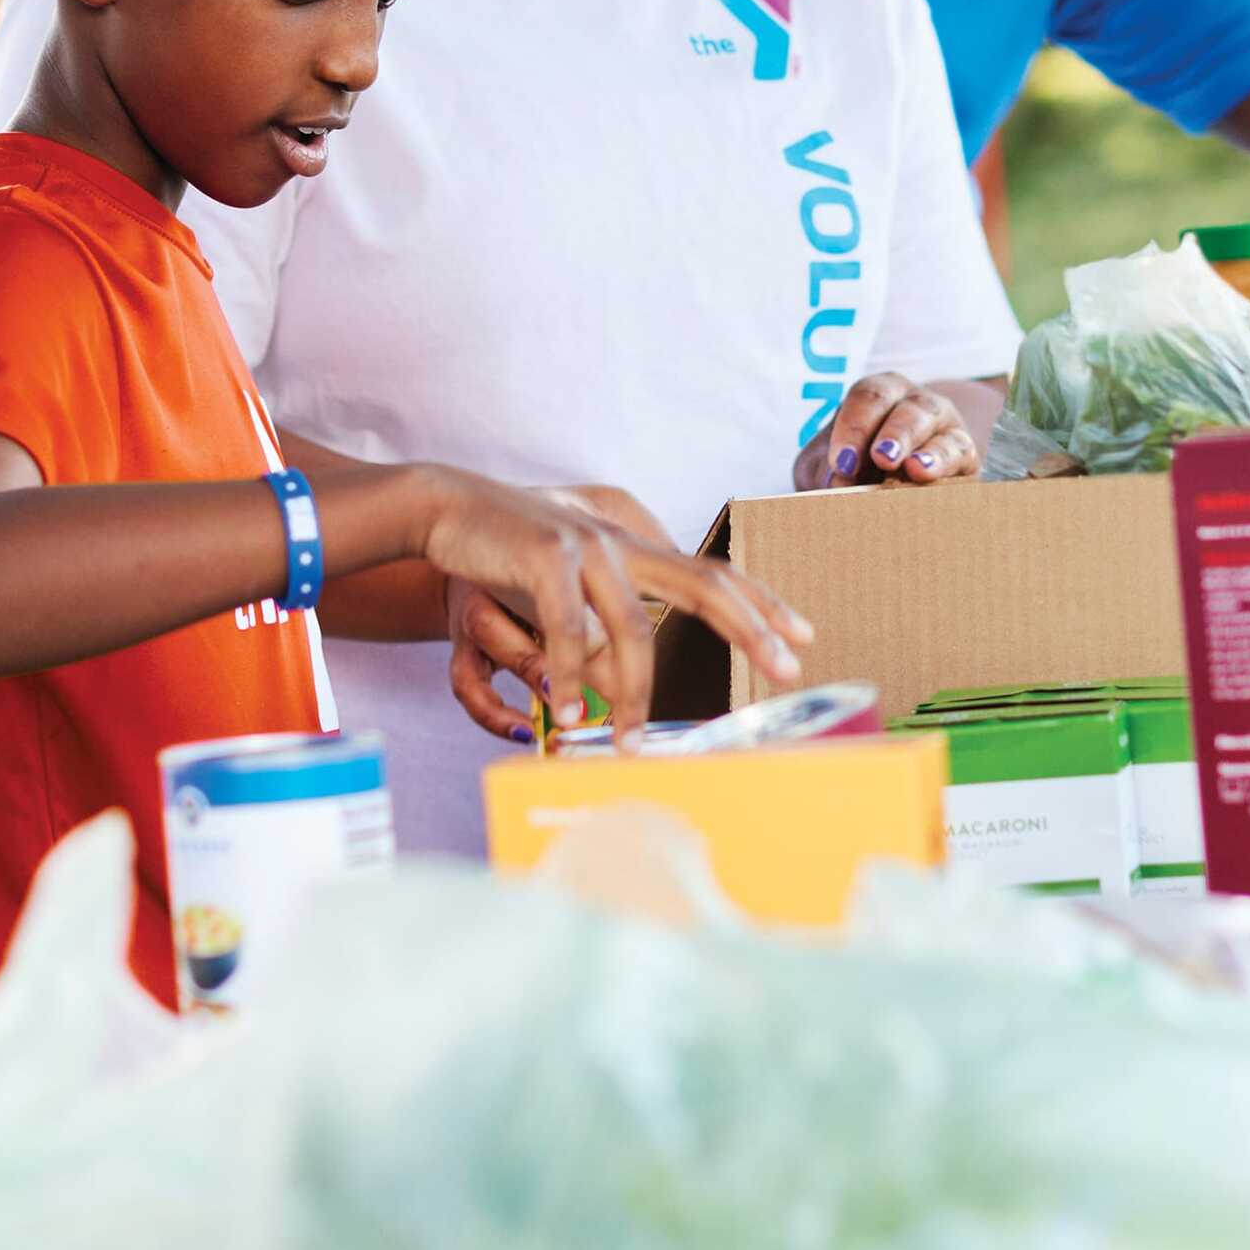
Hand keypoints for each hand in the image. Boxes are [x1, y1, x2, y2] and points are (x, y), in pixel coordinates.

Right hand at [415, 475, 806, 737]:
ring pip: (632, 627)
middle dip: (752, 627)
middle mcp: (621, 544)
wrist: (445, 506)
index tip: (804, 634)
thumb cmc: (509, 551)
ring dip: (635, 692)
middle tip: (787, 668)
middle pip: (704, 585)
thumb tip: (621, 687)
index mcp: (633, 550)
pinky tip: (570, 713)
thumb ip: (599, 627)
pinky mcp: (545, 555)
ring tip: (633, 743)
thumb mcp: (567, 586)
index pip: (713, 575)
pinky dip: (571, 674)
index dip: (761, 603)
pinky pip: (568, 627)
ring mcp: (587, 547)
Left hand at [798, 374, 981, 489]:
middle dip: (896, 433)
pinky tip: (932, 481)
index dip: (854, 427)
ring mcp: (946, 428)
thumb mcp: (828, 466)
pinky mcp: (964, 458)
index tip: (842, 462)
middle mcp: (916, 403)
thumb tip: (838, 483)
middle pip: (910, 409)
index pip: (868, 397)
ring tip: (913, 469)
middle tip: (882, 457)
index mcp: (878, 394)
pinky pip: (961, 457)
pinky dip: (946, 468)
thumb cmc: (853, 468)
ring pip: (942, 432)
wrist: (891, 489)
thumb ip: (824, 471)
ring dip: (928, 452)